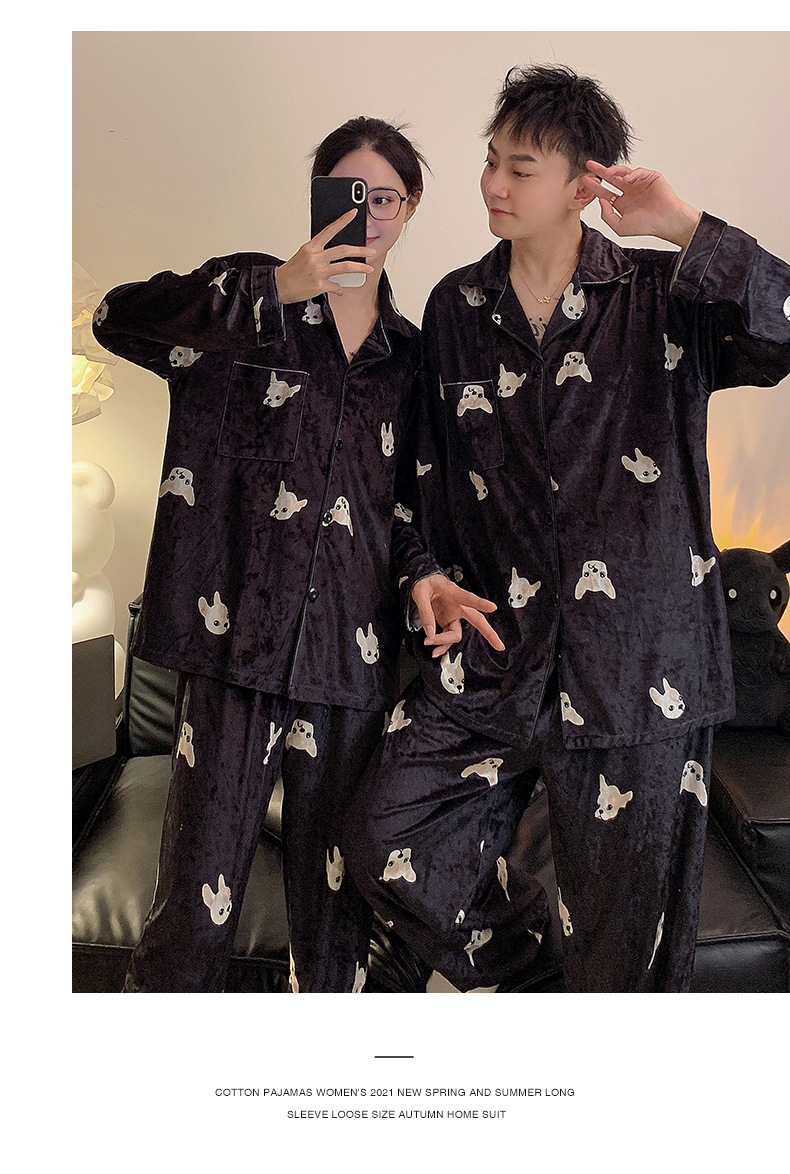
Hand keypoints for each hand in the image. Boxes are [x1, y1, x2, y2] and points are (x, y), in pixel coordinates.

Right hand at [275, 210, 376, 302]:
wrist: (278, 285)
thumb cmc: (291, 271)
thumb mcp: (303, 255)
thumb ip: (319, 251)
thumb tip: (336, 254)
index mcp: (311, 247)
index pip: (330, 230)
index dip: (343, 221)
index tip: (353, 213)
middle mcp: (315, 257)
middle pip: (343, 250)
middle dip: (360, 250)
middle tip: (371, 251)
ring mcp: (318, 271)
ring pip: (345, 267)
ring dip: (359, 268)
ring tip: (369, 269)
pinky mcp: (319, 285)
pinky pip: (336, 286)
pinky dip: (339, 289)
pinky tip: (339, 289)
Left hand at [412, 573, 504, 657]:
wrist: (422, 581)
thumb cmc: (424, 583)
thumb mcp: (420, 593)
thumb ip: (425, 612)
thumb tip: (430, 632)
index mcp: (453, 593)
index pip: (469, 598)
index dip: (481, 603)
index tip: (493, 607)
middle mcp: (458, 606)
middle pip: (476, 620)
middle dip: (488, 633)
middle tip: (499, 645)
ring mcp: (454, 616)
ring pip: (456, 634)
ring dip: (444, 642)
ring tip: (428, 643)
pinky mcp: (448, 623)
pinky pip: (448, 638)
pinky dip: (442, 646)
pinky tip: (436, 650)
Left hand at [581, 161, 700, 247]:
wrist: (666, 222)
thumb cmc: (646, 226)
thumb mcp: (619, 226)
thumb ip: (607, 215)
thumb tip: (601, 200)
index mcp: (622, 203)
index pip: (605, 192)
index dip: (594, 187)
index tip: (584, 180)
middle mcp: (629, 191)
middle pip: (611, 179)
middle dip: (600, 171)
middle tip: (589, 164)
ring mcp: (639, 183)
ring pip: (624, 173)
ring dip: (614, 171)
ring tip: (606, 171)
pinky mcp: (650, 177)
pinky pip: (639, 172)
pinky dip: (632, 173)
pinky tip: (626, 178)